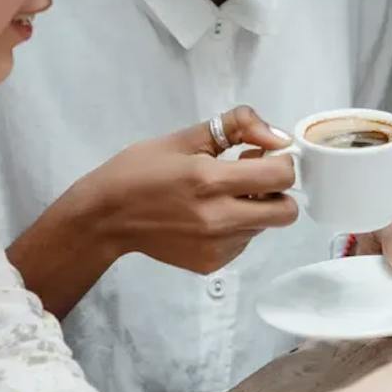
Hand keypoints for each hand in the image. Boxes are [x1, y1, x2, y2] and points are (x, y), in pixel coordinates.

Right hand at [69, 106, 298, 274]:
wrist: (105, 218)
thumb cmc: (140, 170)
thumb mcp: (185, 137)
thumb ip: (237, 126)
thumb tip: (277, 137)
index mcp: (210, 181)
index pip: (281, 175)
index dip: (279, 160)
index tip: (260, 154)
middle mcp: (219, 219)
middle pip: (286, 211)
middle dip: (277, 190)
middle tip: (251, 178)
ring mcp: (216, 246)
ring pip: (265, 227)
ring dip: (255, 209)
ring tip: (220, 196)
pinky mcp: (211, 264)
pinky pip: (244, 242)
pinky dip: (237, 228)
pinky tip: (208, 216)